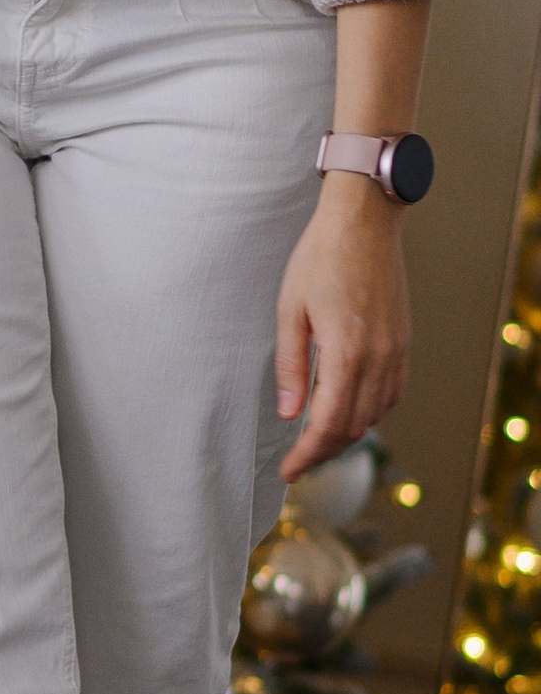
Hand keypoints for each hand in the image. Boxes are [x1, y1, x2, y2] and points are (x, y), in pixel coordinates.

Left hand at [275, 176, 410, 476]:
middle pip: (354, 427)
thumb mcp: (289, 310)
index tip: (289, 470)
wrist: (364, 223)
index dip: (307, 455)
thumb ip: (290, 365)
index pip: (329, 425)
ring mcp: (396, 351)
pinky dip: (371, 412)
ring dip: (348, 435)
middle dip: (324, 452)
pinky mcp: (404, 342)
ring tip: (318, 441)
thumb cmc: (320, 258)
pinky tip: (350, 411)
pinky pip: (392, 393)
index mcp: (346, 353)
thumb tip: (289, 413)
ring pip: (376, 414)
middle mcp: (378, 358)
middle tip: (298, 462)